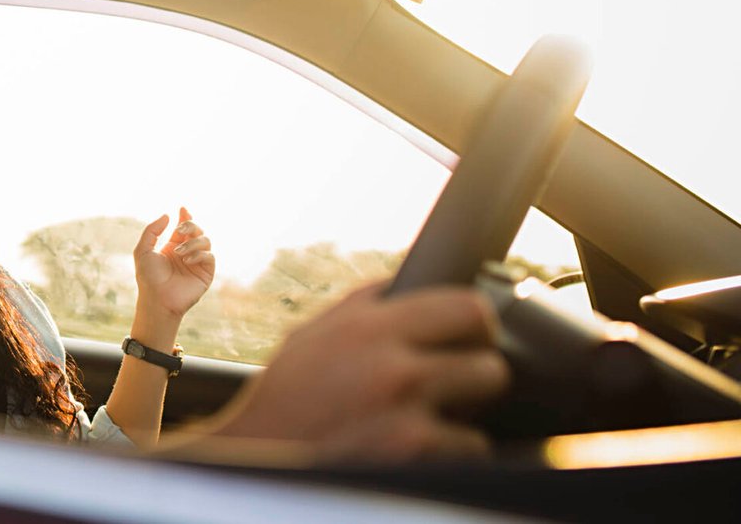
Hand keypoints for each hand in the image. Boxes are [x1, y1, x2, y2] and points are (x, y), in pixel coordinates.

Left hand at [134, 206, 215, 319]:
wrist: (157, 299)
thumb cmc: (148, 277)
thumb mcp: (143, 250)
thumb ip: (152, 230)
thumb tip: (167, 215)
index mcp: (173, 246)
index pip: (184, 226)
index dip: (185, 216)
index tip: (182, 208)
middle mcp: (187, 252)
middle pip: (197, 230)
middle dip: (190, 225)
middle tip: (180, 229)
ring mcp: (197, 262)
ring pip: (206, 240)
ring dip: (193, 242)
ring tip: (179, 252)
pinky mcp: (206, 273)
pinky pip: (209, 256)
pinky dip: (199, 254)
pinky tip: (186, 260)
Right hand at [167, 283, 507, 462]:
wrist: (255, 457)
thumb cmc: (284, 401)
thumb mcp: (313, 335)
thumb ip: (365, 308)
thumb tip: (411, 286)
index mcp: (368, 325)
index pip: (467, 306)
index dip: (477, 326)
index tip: (470, 340)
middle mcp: (391, 366)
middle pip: (490, 365)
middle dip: (474, 382)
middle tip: (451, 392)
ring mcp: (405, 414)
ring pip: (481, 418)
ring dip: (459, 427)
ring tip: (423, 427)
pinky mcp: (411, 457)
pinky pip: (465, 455)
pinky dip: (445, 460)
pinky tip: (412, 456)